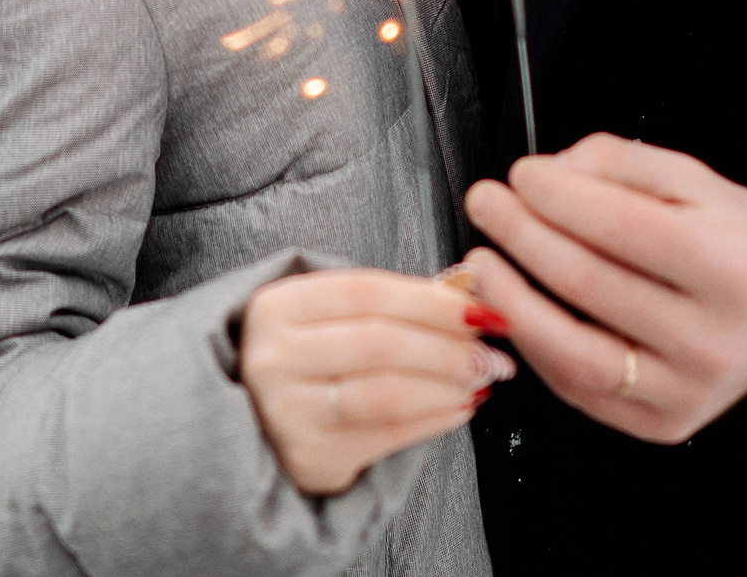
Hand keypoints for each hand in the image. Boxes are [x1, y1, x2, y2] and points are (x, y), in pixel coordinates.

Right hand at [238, 267, 515, 496]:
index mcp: (278, 307)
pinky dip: (436, 419)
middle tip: (493, 354)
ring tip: (480, 381)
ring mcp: (288, 410)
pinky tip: (458, 408)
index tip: (484, 309)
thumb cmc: (305, 363)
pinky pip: (389, 434)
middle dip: (450, 347)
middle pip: (382, 343)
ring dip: (448, 385)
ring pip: (388, 392)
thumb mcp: (328, 319)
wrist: (252, 427)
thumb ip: (391, 302)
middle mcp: (275, 356)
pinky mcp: (310, 455)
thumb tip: (469, 291)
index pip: (368, 292)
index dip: (432, 301)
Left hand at [461, 134, 746, 444]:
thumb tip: (550, 174)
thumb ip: (621, 164)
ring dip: (512, 302)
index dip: (560, 197)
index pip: (624, 227)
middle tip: (487, 202)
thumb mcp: (696, 182)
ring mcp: (686, 391)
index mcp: (731, 268)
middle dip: (523, 235)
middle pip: (590, 284)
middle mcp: (711, 339)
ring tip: (481, 263)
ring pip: (574, 352)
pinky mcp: (662, 424)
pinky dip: (536, 345)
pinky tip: (516, 308)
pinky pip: (578, 388)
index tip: (521, 173)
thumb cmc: (734, 246)